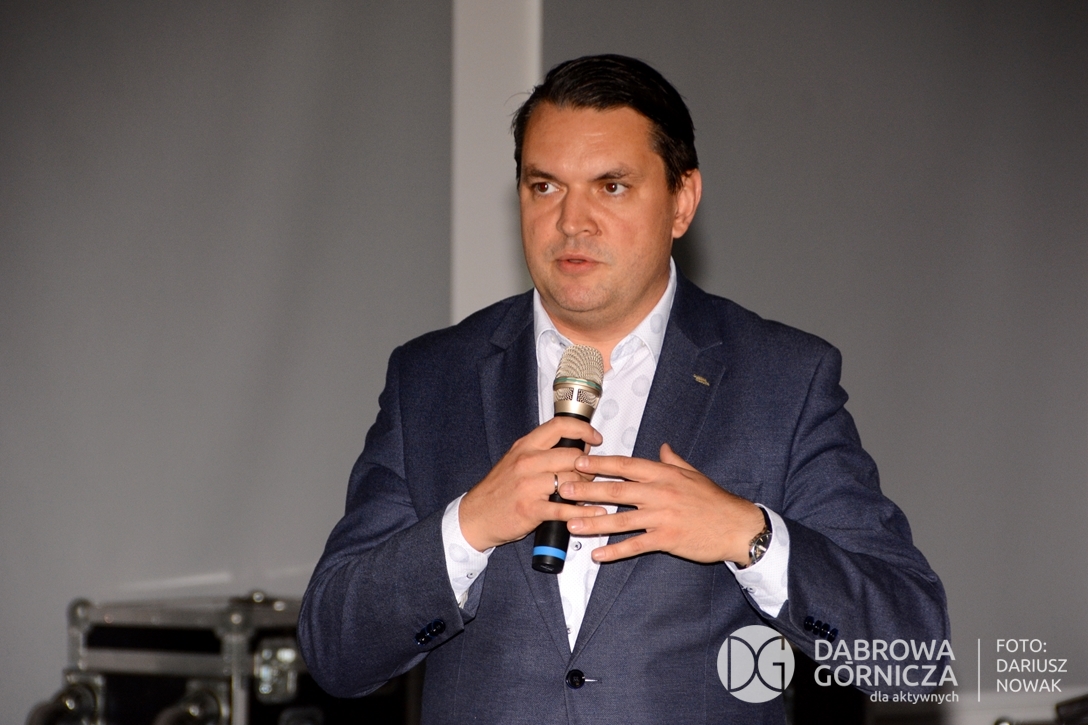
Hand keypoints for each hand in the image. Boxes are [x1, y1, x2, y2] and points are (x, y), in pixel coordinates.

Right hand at [458, 416, 606, 550]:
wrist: (475, 516)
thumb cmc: (498, 490)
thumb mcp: (515, 460)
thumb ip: (540, 451)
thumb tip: (572, 444)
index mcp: (525, 446)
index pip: (560, 426)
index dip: (583, 429)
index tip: (594, 437)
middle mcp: (527, 462)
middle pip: (573, 456)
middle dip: (588, 467)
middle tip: (589, 475)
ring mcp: (529, 485)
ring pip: (572, 480)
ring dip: (586, 489)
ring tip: (587, 494)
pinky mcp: (531, 509)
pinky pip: (565, 508)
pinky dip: (583, 512)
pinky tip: (594, 512)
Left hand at [561, 443, 765, 564]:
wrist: (737, 526)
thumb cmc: (714, 499)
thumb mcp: (693, 473)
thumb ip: (673, 461)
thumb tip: (661, 447)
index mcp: (664, 473)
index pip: (626, 466)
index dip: (600, 464)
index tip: (578, 461)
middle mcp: (660, 492)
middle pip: (616, 490)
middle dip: (587, 490)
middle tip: (563, 490)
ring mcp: (662, 517)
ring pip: (621, 520)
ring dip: (594, 522)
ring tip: (571, 523)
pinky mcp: (667, 539)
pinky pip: (636, 545)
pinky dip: (615, 551)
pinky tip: (598, 555)